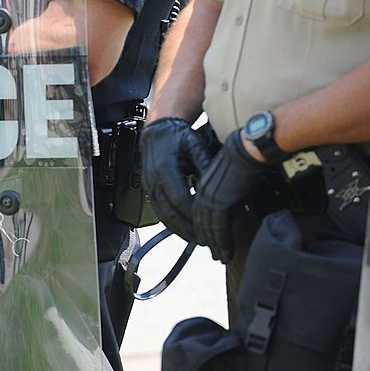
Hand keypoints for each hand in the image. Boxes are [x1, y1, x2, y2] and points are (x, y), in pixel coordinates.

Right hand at [140, 117, 212, 241]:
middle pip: (171, 213)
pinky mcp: (149, 190)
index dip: (195, 215)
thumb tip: (220, 186)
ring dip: (180, 230)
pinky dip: (172, 224)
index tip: (211, 225)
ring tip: (199, 240)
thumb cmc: (178, 136)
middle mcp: (153, 180)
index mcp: (165, 169)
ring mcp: (149, 187)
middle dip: (189, 229)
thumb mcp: (196, 146)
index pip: (181, 199)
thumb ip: (206, 165)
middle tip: (208, 241)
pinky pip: (159, 212)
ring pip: (163, 216)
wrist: (158, 130)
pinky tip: (185, 230)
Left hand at [192, 129, 268, 262]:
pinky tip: (225, 252)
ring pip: (208, 227)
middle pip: (201, 221)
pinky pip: (218, 227)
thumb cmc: (249, 158)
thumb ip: (231, 192)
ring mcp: (210, 197)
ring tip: (222, 257)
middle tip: (215, 254)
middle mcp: (204, 191)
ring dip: (215, 244)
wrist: (251, 148)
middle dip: (208, 239)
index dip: (205, 227)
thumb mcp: (235, 178)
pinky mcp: (220, 202)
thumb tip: (238, 203)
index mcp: (205, 183)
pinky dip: (221, 242)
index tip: (211, 240)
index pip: (200, 211)